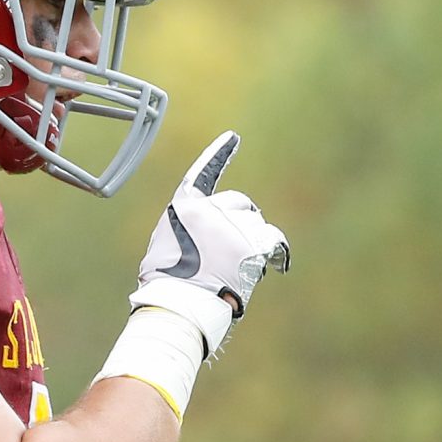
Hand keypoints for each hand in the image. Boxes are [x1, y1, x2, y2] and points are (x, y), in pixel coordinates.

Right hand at [129, 131, 288, 358]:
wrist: (180, 304)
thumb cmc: (166, 283)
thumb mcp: (163, 246)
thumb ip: (185, 230)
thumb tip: (202, 235)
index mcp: (185, 207)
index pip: (204, 173)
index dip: (218, 154)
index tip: (233, 138)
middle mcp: (210, 210)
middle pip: (239, 203)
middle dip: (242, 221)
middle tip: (236, 249)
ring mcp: (231, 226)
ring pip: (257, 223)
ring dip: (254, 242)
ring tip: (242, 268)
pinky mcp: (251, 245)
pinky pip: (274, 240)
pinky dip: (276, 253)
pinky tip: (278, 264)